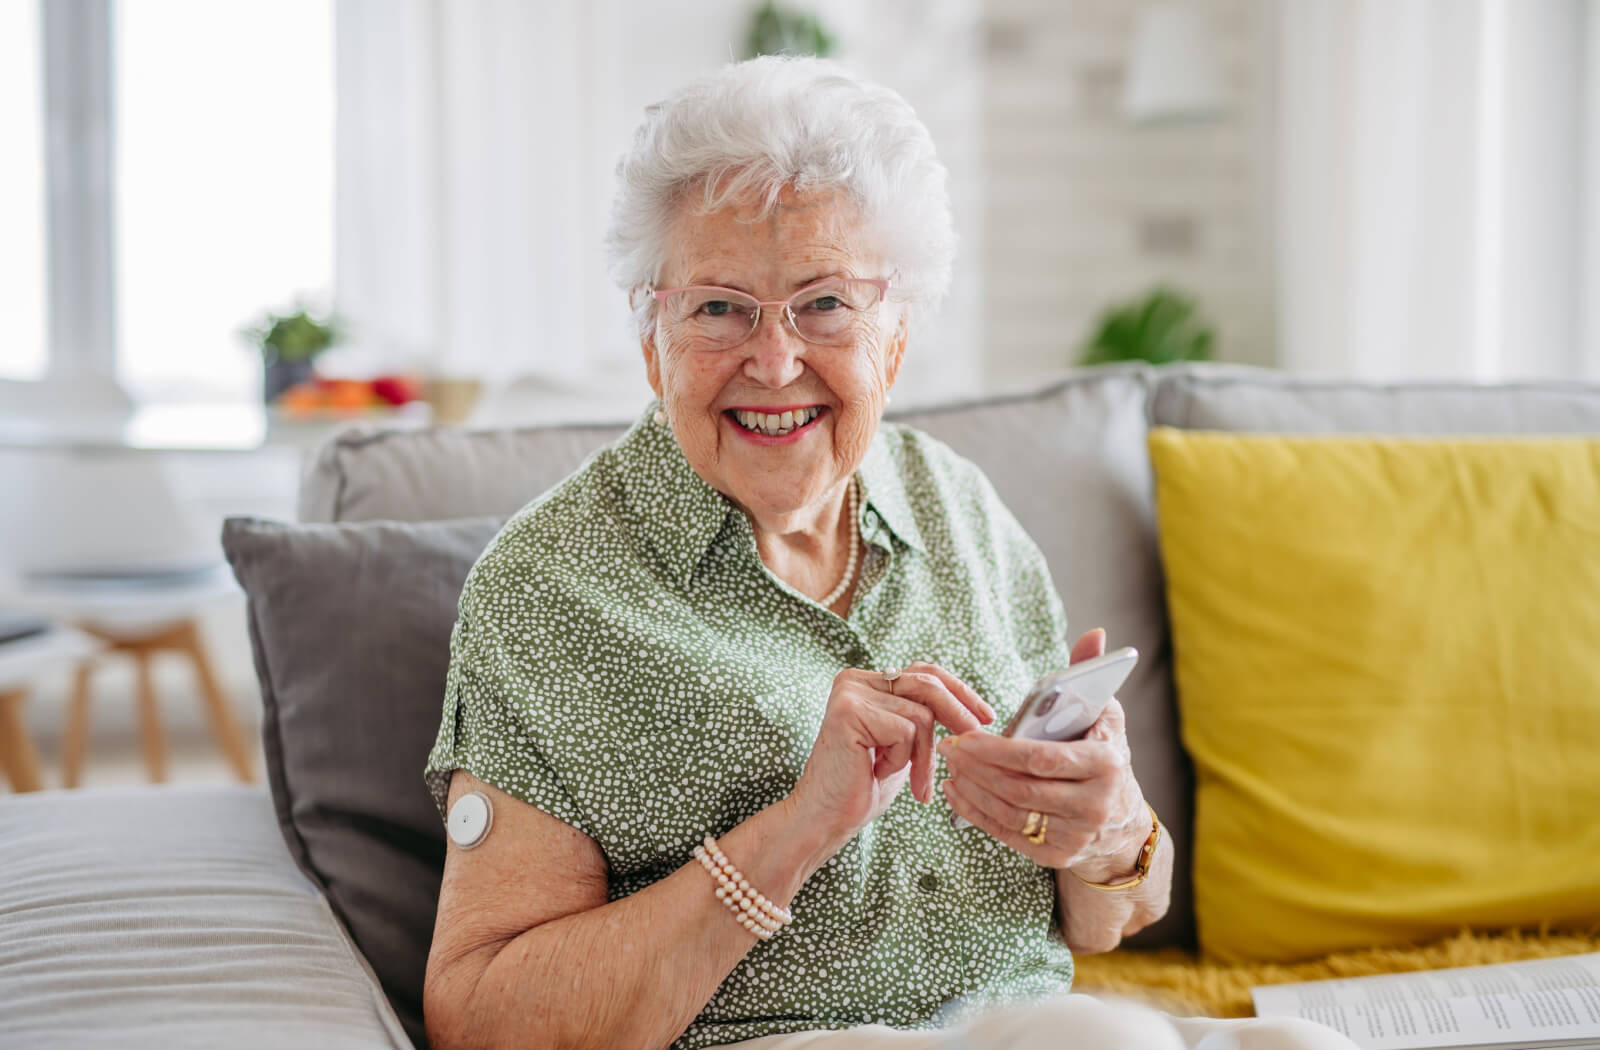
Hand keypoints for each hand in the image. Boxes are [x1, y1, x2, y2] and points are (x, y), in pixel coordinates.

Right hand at [789, 663, 993, 854]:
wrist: (825, 819)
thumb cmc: (863, 788)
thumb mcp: (902, 746)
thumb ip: (923, 718)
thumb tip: (972, 708)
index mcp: (865, 682)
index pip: (923, 672)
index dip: (959, 691)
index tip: (987, 715)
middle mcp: (854, 680)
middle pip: (927, 684)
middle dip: (959, 714)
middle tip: (979, 737)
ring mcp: (850, 693)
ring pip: (921, 714)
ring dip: (924, 755)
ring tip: (910, 781)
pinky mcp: (850, 711)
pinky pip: (905, 730)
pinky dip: (903, 760)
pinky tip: (877, 772)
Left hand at [939, 630, 1148, 878]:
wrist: (1122, 823)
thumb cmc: (1104, 754)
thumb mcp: (1105, 715)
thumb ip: (1091, 674)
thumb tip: (1095, 634)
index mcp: (1106, 764)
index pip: (1041, 758)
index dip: (996, 750)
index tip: (964, 737)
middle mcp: (1095, 805)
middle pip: (1020, 788)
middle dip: (977, 768)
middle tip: (948, 748)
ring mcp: (1077, 836)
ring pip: (1010, 812)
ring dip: (972, 790)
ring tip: (950, 767)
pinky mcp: (1057, 856)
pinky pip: (1008, 834)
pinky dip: (976, 814)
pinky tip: (957, 793)